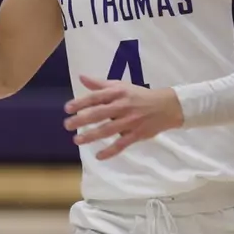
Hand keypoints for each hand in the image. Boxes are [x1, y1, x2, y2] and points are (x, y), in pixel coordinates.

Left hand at [63, 75, 184, 160]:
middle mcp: (122, 106)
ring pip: (107, 130)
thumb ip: (100, 84)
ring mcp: (130, 122)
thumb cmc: (139, 95)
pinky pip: (121, 144)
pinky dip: (110, 151)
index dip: (81, 102)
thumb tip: (81, 77)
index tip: (67, 108)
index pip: (96, 97)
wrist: (166, 106)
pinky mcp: (136, 134)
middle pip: (99, 113)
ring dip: (91, 136)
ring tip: (77, 140)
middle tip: (67, 125)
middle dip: (82, 119)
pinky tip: (98, 156)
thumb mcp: (121, 86)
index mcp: (118, 93)